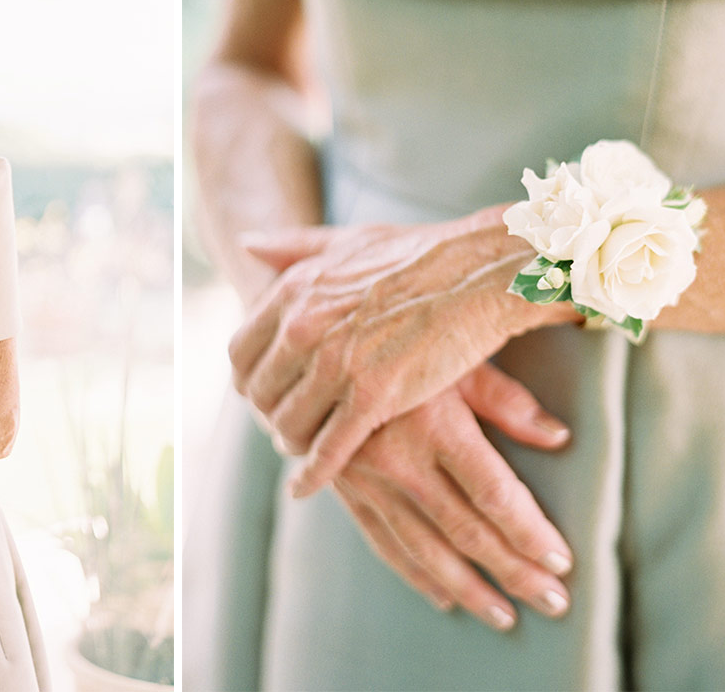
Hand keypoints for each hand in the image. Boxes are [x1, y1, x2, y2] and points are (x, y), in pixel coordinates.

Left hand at [230, 210, 576, 496]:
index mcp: (295, 291)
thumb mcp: (348, 240)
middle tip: (283, 426)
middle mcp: (304, 326)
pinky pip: (327, 448)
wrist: (483, 272)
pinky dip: (314, 472)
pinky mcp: (372, 396)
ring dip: (291, 442)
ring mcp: (336, 363)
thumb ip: (296, 247)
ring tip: (300, 451)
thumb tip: (248, 246)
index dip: (250, 379)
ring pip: (288, 423)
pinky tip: (308, 485)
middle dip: (268, 413)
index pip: (241, 352)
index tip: (262, 392)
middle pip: (260, 393)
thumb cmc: (423, 253)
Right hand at [334, 363, 573, 630]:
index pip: (494, 494)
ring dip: (469, 588)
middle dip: (513, 572)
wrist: (316, 344)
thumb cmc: (399, 340)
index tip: (560, 561)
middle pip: (466, 531)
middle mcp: (399, 458)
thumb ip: (505, 400)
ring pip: (425, 549)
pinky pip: (383, 542)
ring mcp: (367, 478)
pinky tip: (444, 597)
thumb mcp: (454, 357)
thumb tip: (557, 437)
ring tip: (505, 615)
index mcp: (434, 423)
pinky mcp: (345, 488)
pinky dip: (415, 575)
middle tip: (552, 601)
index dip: (530, 532)